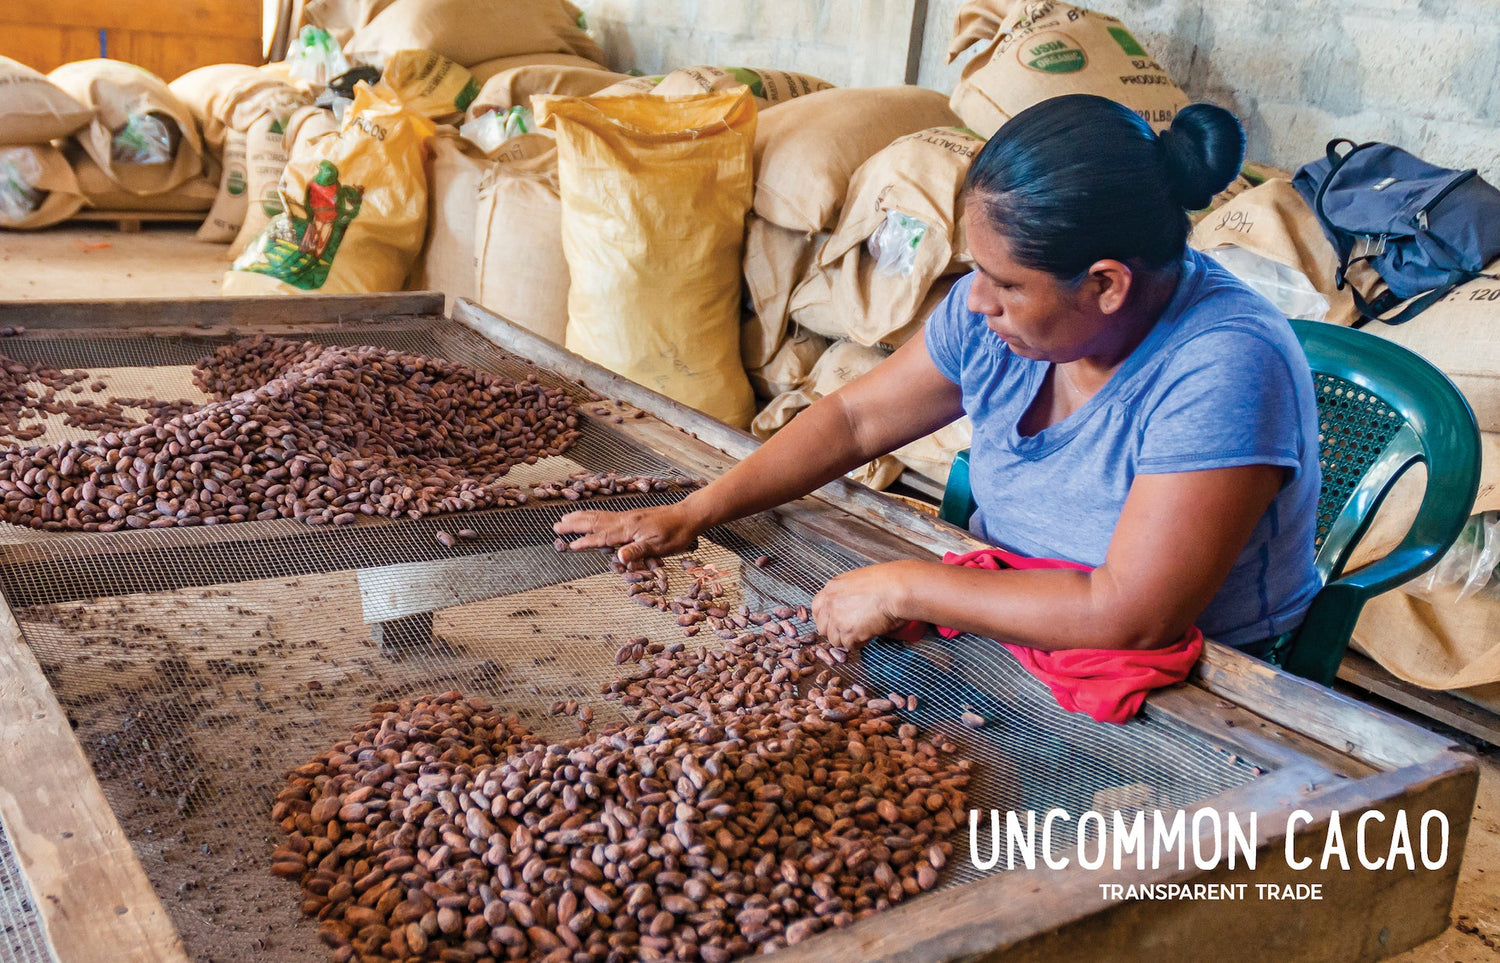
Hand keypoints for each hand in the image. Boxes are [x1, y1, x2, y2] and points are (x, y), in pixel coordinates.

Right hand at [552, 501, 702, 562]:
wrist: (688, 516)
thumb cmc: (676, 533)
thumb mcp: (659, 546)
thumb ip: (637, 551)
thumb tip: (619, 557)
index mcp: (629, 528)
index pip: (602, 536)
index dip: (585, 542)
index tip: (568, 546)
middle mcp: (625, 520)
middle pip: (595, 521)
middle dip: (574, 524)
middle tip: (555, 525)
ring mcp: (628, 516)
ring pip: (599, 516)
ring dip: (581, 517)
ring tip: (566, 518)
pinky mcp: (633, 516)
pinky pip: (607, 515)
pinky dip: (594, 515)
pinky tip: (591, 517)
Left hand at [811, 561, 916, 649]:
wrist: (896, 589)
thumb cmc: (886, 582)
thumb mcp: (857, 580)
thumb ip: (846, 593)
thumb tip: (848, 605)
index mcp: (831, 588)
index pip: (816, 609)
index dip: (827, 618)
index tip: (835, 621)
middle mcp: (830, 604)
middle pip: (823, 627)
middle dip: (836, 631)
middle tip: (851, 629)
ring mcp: (837, 619)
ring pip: (834, 640)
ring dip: (848, 638)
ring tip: (863, 631)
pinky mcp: (849, 633)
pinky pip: (849, 646)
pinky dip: (860, 643)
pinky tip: (869, 634)